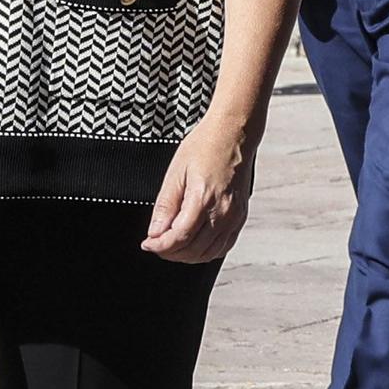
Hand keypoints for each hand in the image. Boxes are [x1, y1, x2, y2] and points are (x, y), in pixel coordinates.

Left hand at [142, 115, 255, 262]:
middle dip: (170, 252)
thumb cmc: (206, 145)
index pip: (179, 238)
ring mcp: (235, 216)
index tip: (148, 243)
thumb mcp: (176, 172)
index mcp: (203, 198)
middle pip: (193, 250)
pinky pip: (224, 246)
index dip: (160, 246)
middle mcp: (223, 211)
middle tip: (156, 243)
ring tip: (173, 244)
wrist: (234, 133)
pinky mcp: (241, 216)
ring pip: (208, 253)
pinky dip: (206, 252)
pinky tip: (194, 243)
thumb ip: (166, 206)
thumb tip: (155, 232)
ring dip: (187, 255)